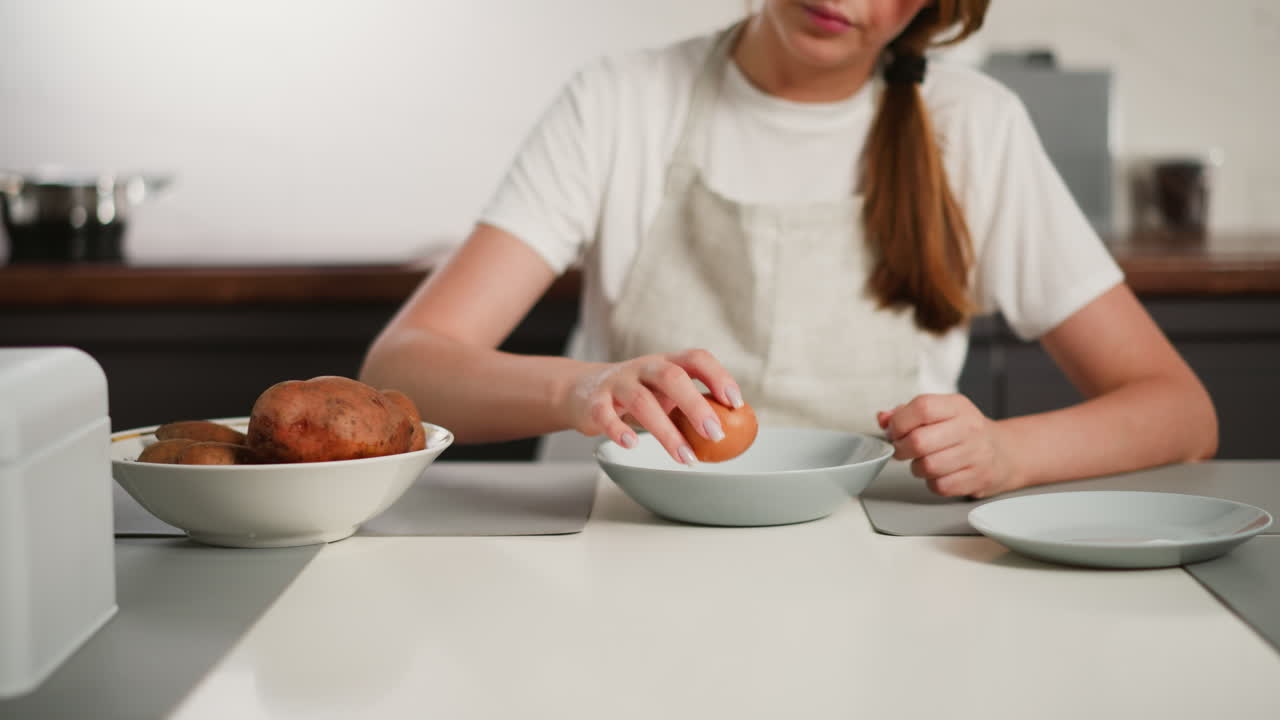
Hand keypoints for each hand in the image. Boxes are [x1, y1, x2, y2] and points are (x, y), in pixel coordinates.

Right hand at [563, 349, 742, 464]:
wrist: (581, 390)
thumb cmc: (636, 395)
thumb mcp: (664, 393)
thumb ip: (691, 405)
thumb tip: (734, 431)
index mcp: (666, 363)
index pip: (696, 358)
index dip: (718, 376)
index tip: (736, 402)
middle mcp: (643, 368)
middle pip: (671, 377)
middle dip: (696, 405)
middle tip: (716, 435)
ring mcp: (617, 383)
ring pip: (642, 401)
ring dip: (666, 432)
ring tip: (685, 457)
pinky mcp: (594, 402)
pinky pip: (605, 415)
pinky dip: (619, 430)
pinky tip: (633, 445)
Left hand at [877, 394, 1020, 498]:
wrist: (1006, 452)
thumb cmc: (964, 432)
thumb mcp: (941, 412)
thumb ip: (907, 413)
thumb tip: (883, 418)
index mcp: (957, 406)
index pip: (922, 407)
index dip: (900, 422)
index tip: (895, 432)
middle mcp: (969, 428)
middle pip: (919, 441)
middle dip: (901, 449)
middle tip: (903, 451)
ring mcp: (976, 454)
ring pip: (927, 466)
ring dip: (917, 468)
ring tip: (924, 461)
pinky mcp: (978, 478)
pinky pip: (940, 486)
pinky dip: (933, 483)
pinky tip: (939, 474)